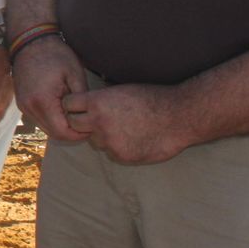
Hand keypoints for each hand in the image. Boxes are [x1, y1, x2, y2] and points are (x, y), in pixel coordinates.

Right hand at [12, 35, 90, 141]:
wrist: (30, 42)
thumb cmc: (55, 55)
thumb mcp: (75, 74)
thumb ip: (81, 99)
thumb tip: (87, 116)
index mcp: (43, 101)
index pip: (62, 132)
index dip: (78, 134)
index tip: (91, 127)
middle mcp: (29, 107)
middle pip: (53, 133)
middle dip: (71, 133)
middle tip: (86, 124)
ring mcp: (23, 106)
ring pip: (45, 128)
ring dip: (60, 127)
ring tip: (74, 115)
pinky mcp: (22, 102)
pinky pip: (38, 119)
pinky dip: (51, 119)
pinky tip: (62, 109)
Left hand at [60, 84, 191, 164]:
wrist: (179, 117)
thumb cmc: (153, 99)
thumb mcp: (121, 91)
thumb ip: (101, 100)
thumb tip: (85, 104)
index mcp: (97, 102)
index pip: (68, 105)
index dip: (73, 106)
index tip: (79, 106)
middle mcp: (99, 122)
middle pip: (75, 125)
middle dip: (82, 122)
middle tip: (97, 120)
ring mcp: (109, 141)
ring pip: (94, 140)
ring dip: (102, 136)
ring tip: (124, 129)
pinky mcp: (121, 156)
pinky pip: (111, 152)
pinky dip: (118, 148)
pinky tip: (134, 139)